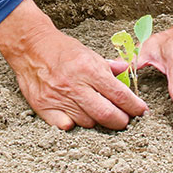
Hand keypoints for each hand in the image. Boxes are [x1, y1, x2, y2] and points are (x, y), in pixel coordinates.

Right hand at [0, 0, 147, 130]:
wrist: (30, 46)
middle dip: (121, 121)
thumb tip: (127, 74)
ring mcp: (58, 98)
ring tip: (97, 112)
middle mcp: (74, 85)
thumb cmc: (61, 49)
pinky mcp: (44, 107)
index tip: (141, 111)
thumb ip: (109, 67)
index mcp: (88, 69)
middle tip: (125, 120)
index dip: (134, 106)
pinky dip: (74, 124)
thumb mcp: (89, 53)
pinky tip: (76, 116)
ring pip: (88, 122)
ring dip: (97, 121)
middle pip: (106, 114)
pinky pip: (65, 126)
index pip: (119, 94)